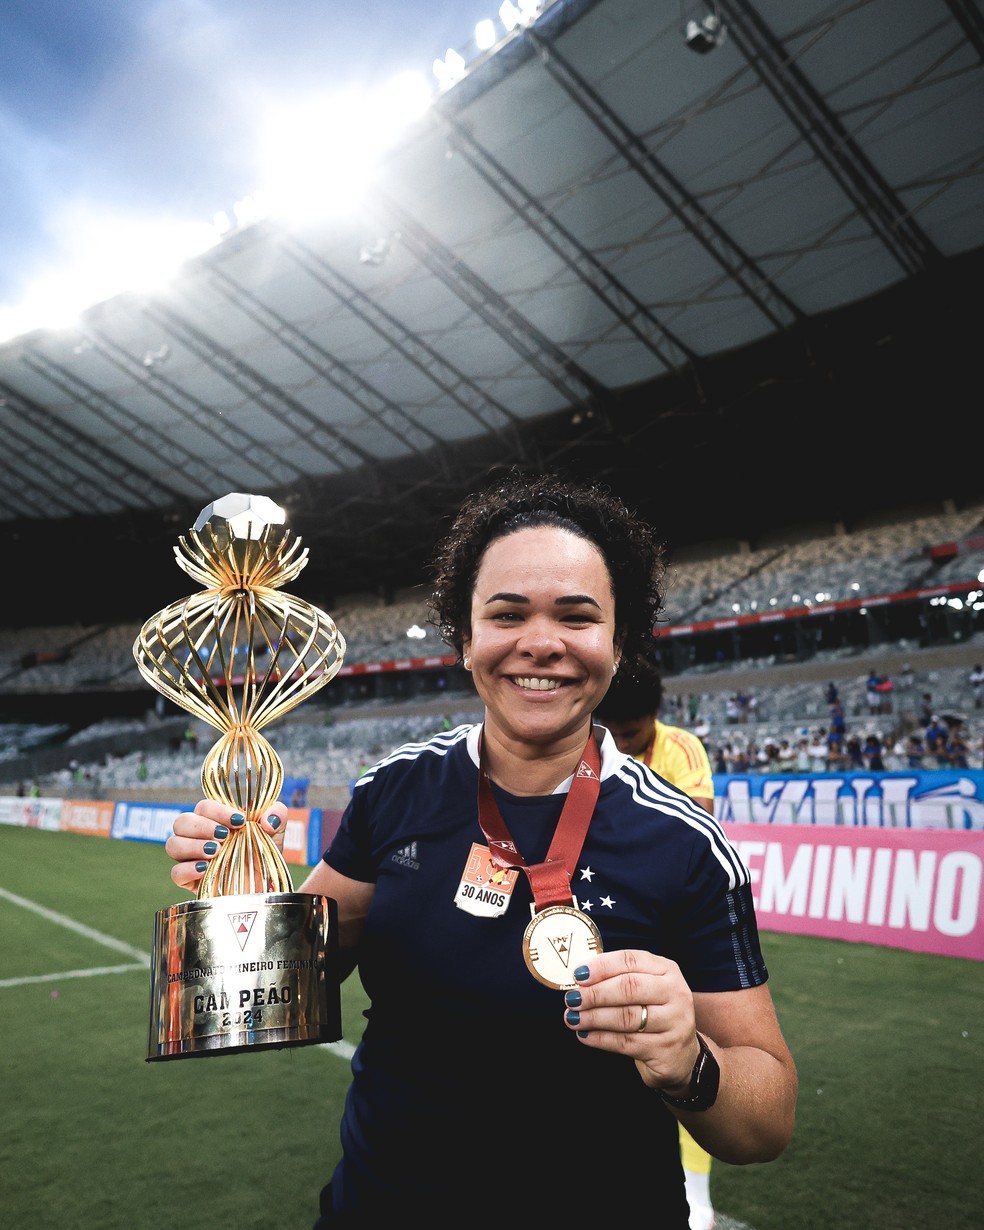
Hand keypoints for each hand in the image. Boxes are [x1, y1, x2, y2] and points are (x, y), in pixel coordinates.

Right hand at [164, 799, 287, 892]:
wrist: (264, 889)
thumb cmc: (264, 856)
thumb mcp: (276, 833)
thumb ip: (277, 815)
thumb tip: (267, 819)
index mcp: (215, 820)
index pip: (203, 806)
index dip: (217, 810)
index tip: (239, 820)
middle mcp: (199, 837)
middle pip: (181, 821)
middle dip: (201, 826)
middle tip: (223, 837)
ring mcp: (192, 859)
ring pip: (173, 844)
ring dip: (193, 845)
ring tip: (216, 851)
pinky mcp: (190, 882)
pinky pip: (175, 873)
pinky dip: (188, 869)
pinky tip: (206, 868)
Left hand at [561, 948, 700, 1092]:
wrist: (681, 1055)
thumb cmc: (654, 1014)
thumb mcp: (645, 989)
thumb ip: (618, 978)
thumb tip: (580, 977)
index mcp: (666, 969)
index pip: (630, 960)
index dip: (601, 966)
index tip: (578, 974)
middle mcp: (675, 992)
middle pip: (629, 987)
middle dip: (596, 993)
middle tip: (572, 998)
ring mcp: (674, 1022)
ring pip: (626, 1017)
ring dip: (594, 1017)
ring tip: (573, 1018)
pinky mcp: (666, 1049)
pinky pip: (626, 1042)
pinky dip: (601, 1038)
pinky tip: (585, 1035)